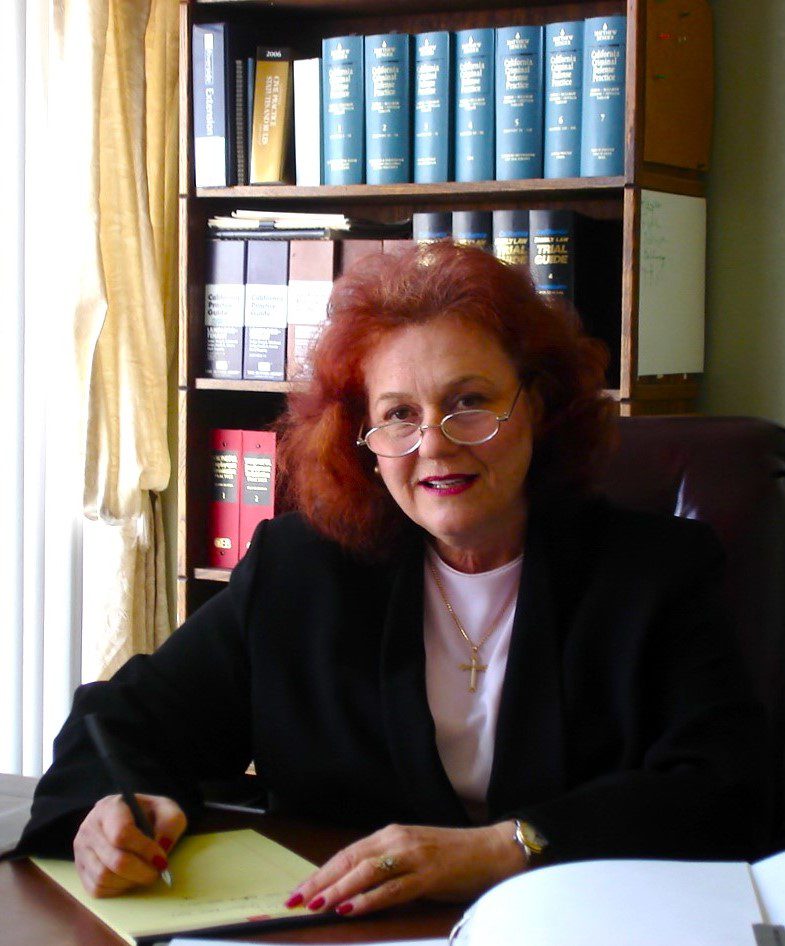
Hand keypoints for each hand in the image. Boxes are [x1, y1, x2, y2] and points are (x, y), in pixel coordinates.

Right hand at [73, 794, 186, 896]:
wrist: (129, 820)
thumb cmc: (148, 815)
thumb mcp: (166, 809)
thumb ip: (171, 822)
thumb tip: (162, 846)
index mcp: (110, 807)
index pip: (122, 833)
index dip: (145, 850)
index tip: (162, 859)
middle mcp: (89, 828)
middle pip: (114, 860)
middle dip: (142, 871)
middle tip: (158, 871)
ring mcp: (81, 850)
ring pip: (104, 877)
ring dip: (131, 881)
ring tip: (145, 873)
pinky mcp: (80, 870)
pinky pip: (97, 889)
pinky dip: (118, 889)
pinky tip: (130, 878)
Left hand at [285, 821, 526, 916]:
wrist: (493, 850)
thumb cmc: (453, 856)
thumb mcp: (413, 856)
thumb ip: (387, 866)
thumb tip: (352, 888)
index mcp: (391, 835)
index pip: (347, 854)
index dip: (320, 872)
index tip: (299, 890)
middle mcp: (397, 840)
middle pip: (349, 861)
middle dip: (320, 881)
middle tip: (295, 900)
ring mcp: (413, 856)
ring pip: (366, 872)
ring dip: (338, 889)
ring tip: (316, 904)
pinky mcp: (429, 874)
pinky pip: (393, 888)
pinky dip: (369, 899)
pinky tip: (351, 908)